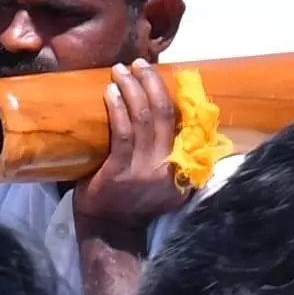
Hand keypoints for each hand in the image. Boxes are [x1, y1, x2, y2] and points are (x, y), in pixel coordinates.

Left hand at [76, 61, 193, 245]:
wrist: (111, 230)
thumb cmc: (133, 201)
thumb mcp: (163, 182)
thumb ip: (171, 156)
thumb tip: (169, 116)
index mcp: (181, 165)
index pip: (183, 121)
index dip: (171, 93)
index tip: (160, 72)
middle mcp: (168, 166)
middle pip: (164, 113)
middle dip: (151, 82)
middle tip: (139, 64)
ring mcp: (144, 169)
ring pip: (143, 118)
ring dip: (132, 88)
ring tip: (120, 70)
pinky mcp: (120, 171)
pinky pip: (123, 133)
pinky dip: (118, 108)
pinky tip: (111, 92)